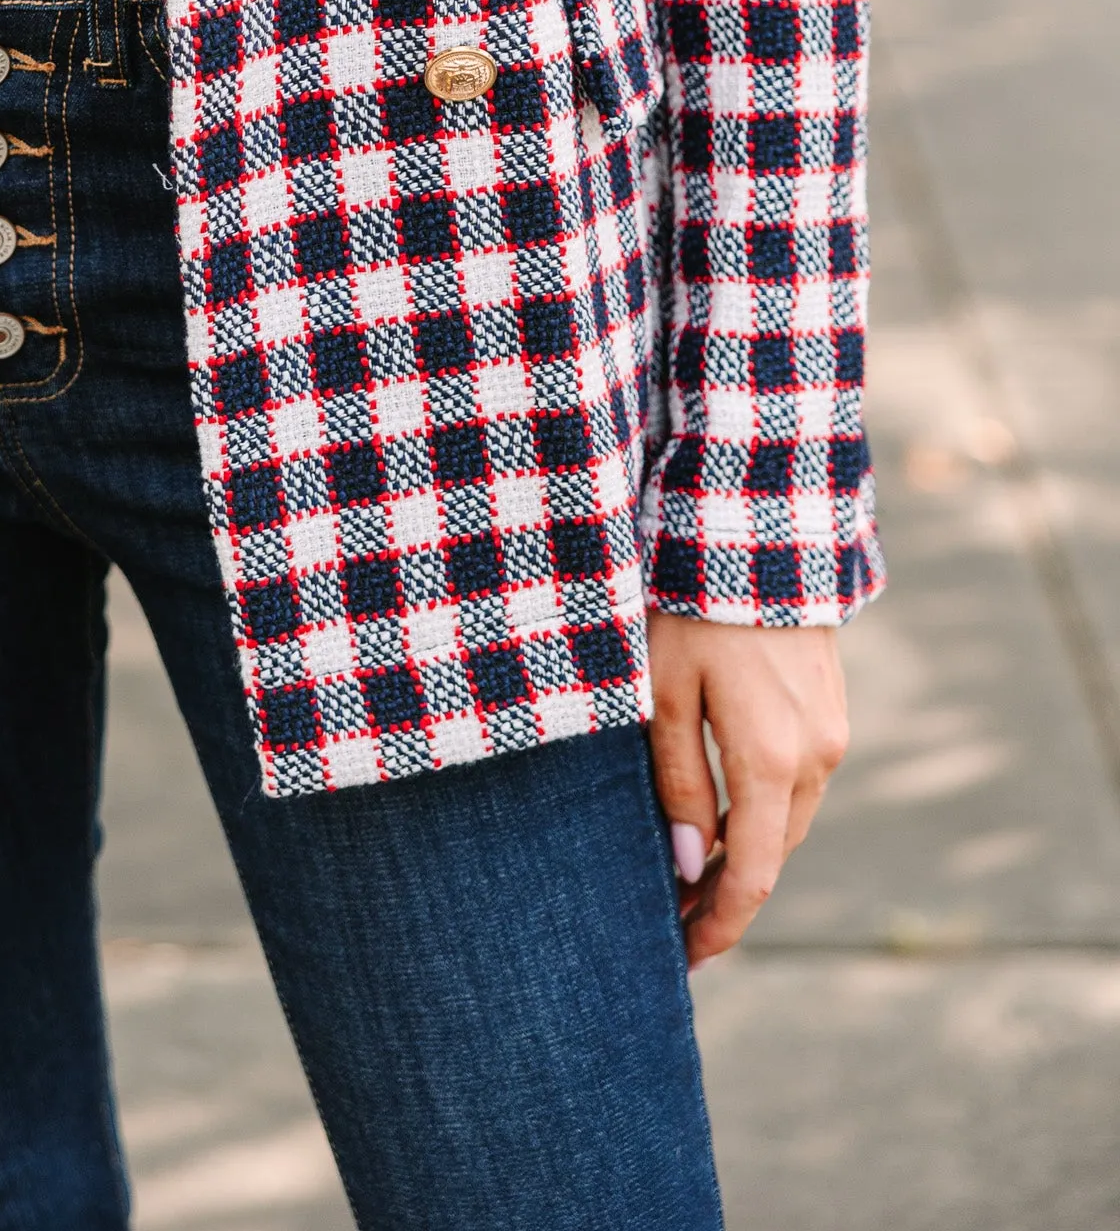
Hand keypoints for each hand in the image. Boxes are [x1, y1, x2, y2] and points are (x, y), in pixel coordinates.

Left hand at [646, 612, 848, 964]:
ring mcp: (831, 736)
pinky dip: (763, 813)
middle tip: (671, 925)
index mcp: (771, 760)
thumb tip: (692, 866)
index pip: (754, 877)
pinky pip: (797, 784)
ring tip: (688, 878)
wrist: (761, 535)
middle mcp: (815, 758)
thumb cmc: (693, 608)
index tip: (686, 960)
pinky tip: (723, 817)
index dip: (721, 927)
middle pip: (773, 855)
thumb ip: (680, 782)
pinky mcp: (832, 714)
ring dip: (747, 855)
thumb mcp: (664, 693)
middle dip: (726, 898)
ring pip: (787, 821)